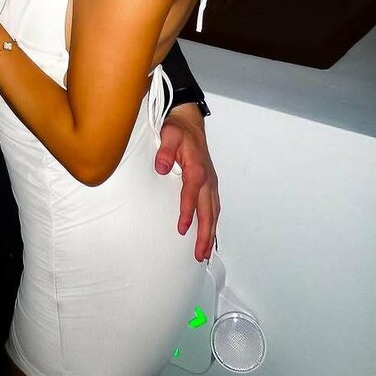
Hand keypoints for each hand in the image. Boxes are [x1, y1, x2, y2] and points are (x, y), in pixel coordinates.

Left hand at [155, 106, 218, 261]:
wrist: (189, 121)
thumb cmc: (178, 129)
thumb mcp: (168, 134)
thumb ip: (165, 150)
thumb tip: (161, 167)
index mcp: (196, 168)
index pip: (192, 195)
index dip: (187, 212)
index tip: (181, 229)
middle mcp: (207, 179)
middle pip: (208, 211)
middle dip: (205, 234)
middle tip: (199, 255)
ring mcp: (211, 183)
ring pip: (213, 213)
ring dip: (210, 233)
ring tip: (204, 253)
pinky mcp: (210, 184)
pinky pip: (213, 207)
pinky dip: (212, 223)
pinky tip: (208, 234)